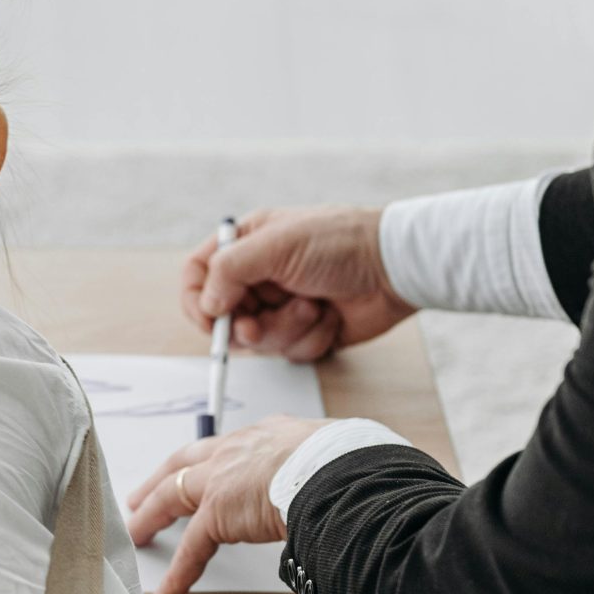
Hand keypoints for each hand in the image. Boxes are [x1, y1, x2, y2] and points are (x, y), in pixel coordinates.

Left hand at [124, 416, 327, 593]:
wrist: (338, 469)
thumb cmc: (350, 463)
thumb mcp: (336, 455)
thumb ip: (327, 471)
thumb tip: (345, 488)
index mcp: (269, 435)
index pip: (231, 447)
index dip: (213, 460)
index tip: (203, 468)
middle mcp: (237, 449)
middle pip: (185, 462)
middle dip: (162, 478)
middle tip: (143, 494)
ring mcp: (222, 479)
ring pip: (172, 496)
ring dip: (151, 517)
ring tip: (137, 533)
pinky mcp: (217, 514)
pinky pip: (191, 549)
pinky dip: (178, 574)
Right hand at [177, 206, 415, 362]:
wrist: (395, 267)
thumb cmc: (338, 242)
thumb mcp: (275, 245)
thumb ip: (228, 270)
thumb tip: (207, 304)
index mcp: (247, 246)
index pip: (199, 275)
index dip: (198, 301)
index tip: (210, 321)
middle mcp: (260, 277)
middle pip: (226, 318)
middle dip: (248, 326)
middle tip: (260, 324)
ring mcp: (283, 305)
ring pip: (260, 340)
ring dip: (287, 329)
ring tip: (313, 308)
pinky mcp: (307, 330)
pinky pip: (292, 351)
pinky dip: (311, 338)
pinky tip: (330, 317)